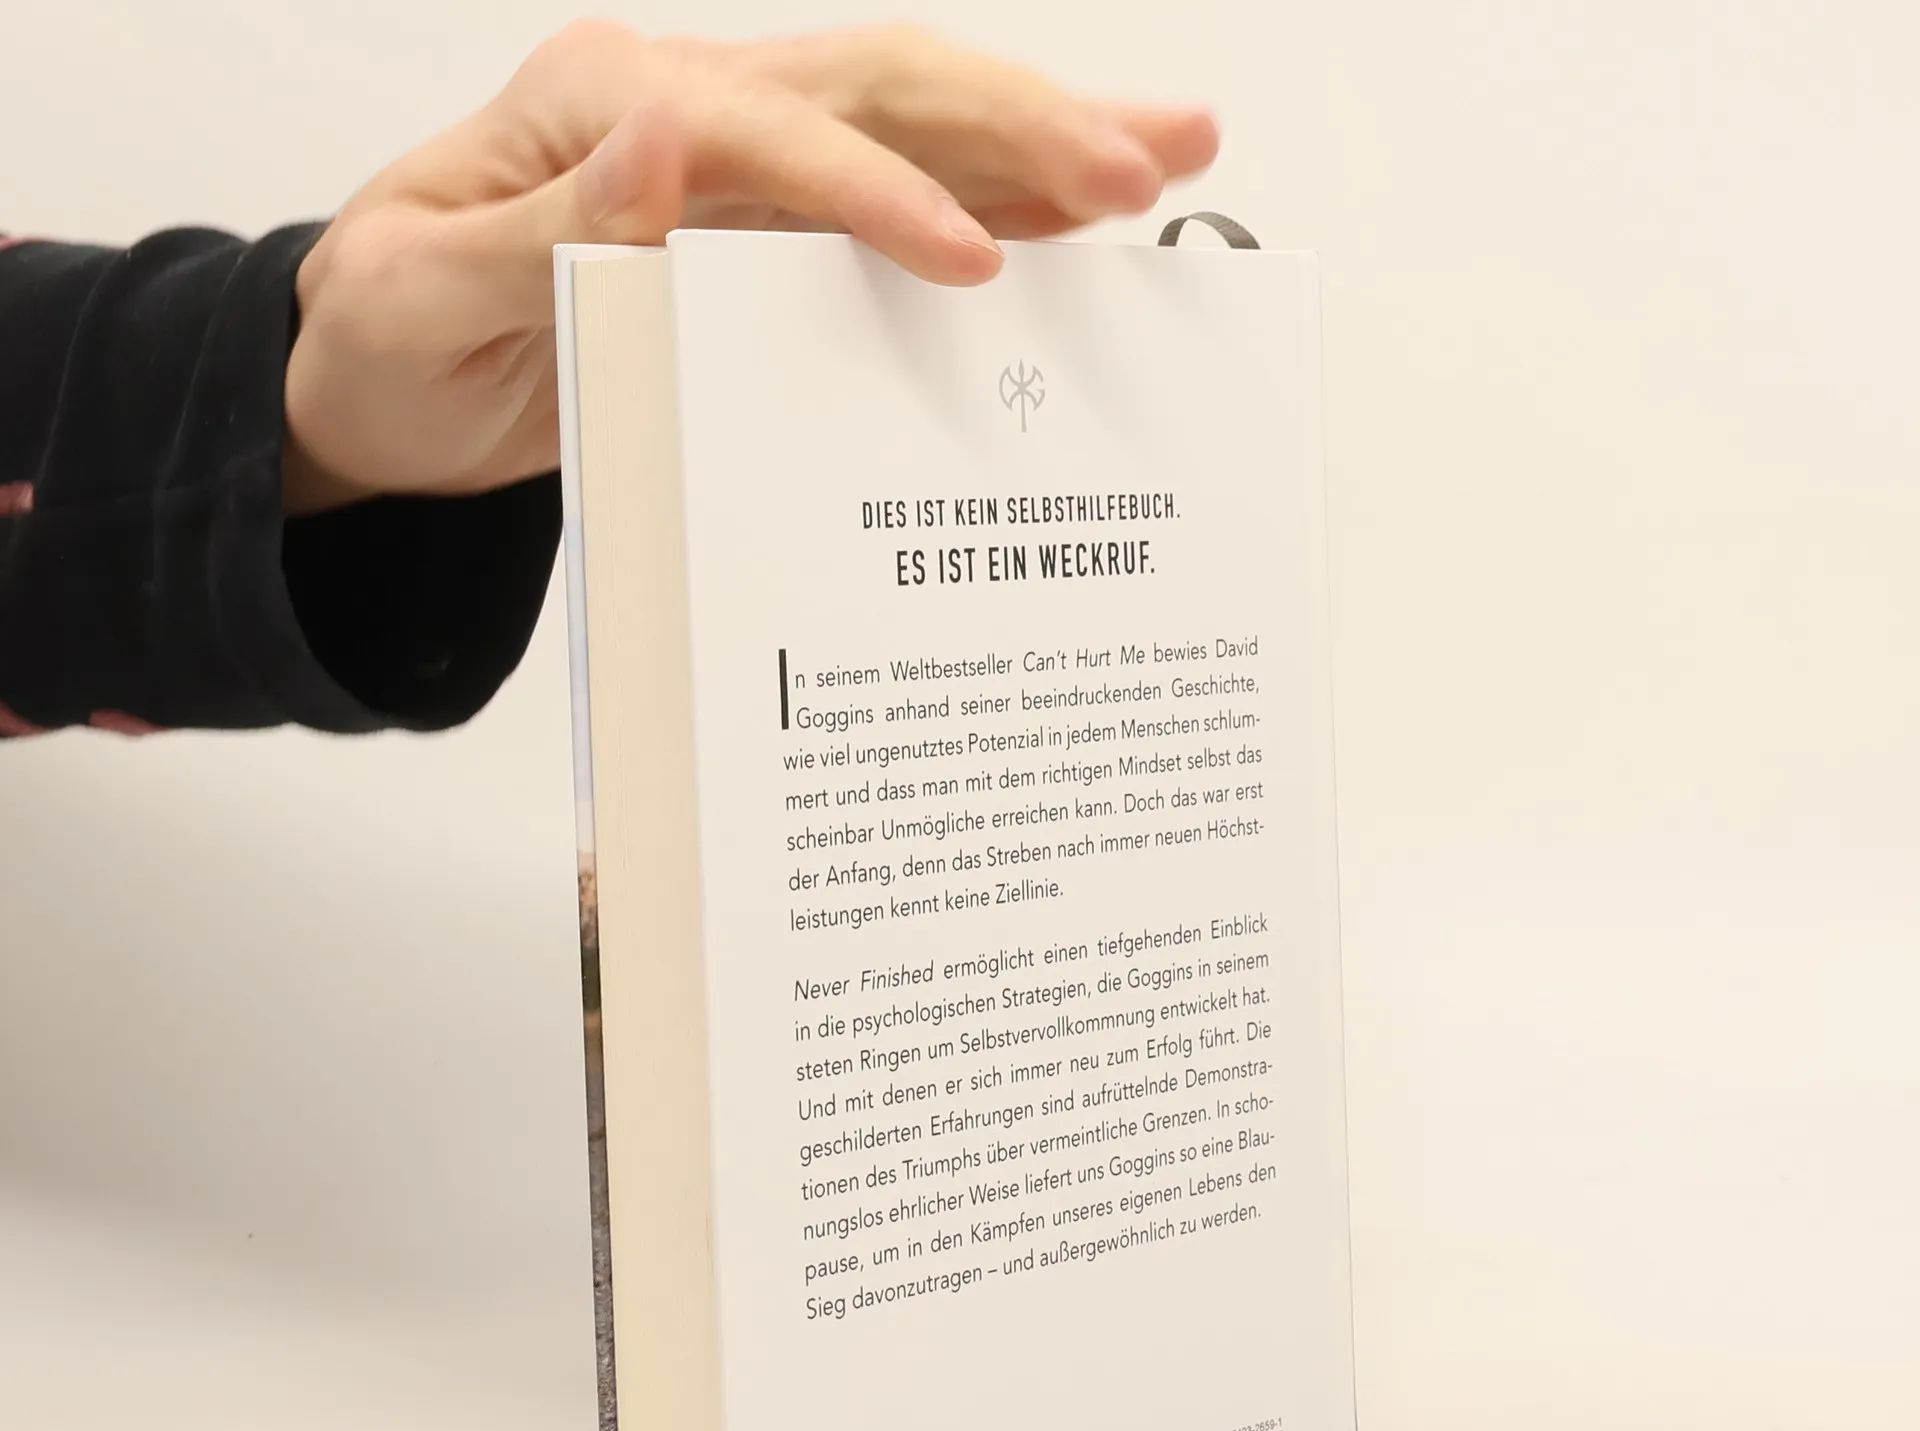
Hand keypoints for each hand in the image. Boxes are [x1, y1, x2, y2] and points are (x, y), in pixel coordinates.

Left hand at [283, 21, 1218, 512]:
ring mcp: (730, 166)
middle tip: (1144, 164)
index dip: (874, 192)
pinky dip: (989, 204)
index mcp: (596, 109)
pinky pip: (890, 200)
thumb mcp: (420, 296)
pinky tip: (1073, 221)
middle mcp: (679, 112)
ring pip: (907, 122)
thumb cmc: (385, 340)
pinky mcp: (757, 228)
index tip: (969, 260)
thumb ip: (543, 230)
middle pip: (875, 86)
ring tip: (1166, 157)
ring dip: (1038, 139)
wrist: (373, 380)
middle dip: (1017, 123)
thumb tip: (658, 154)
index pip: (761, 132)